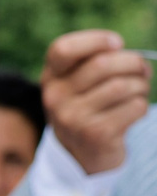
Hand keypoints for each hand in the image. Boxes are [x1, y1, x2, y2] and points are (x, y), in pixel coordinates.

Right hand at [42, 28, 149, 175]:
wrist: (80, 156)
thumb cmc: (88, 108)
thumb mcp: (77, 85)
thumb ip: (96, 64)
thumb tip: (135, 60)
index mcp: (51, 78)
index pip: (63, 49)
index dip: (95, 39)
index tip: (118, 43)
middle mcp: (56, 97)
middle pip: (103, 64)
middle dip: (133, 63)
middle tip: (142, 70)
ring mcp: (73, 117)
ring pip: (122, 86)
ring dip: (141, 86)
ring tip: (138, 92)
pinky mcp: (95, 134)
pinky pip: (133, 107)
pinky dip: (141, 107)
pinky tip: (133, 112)